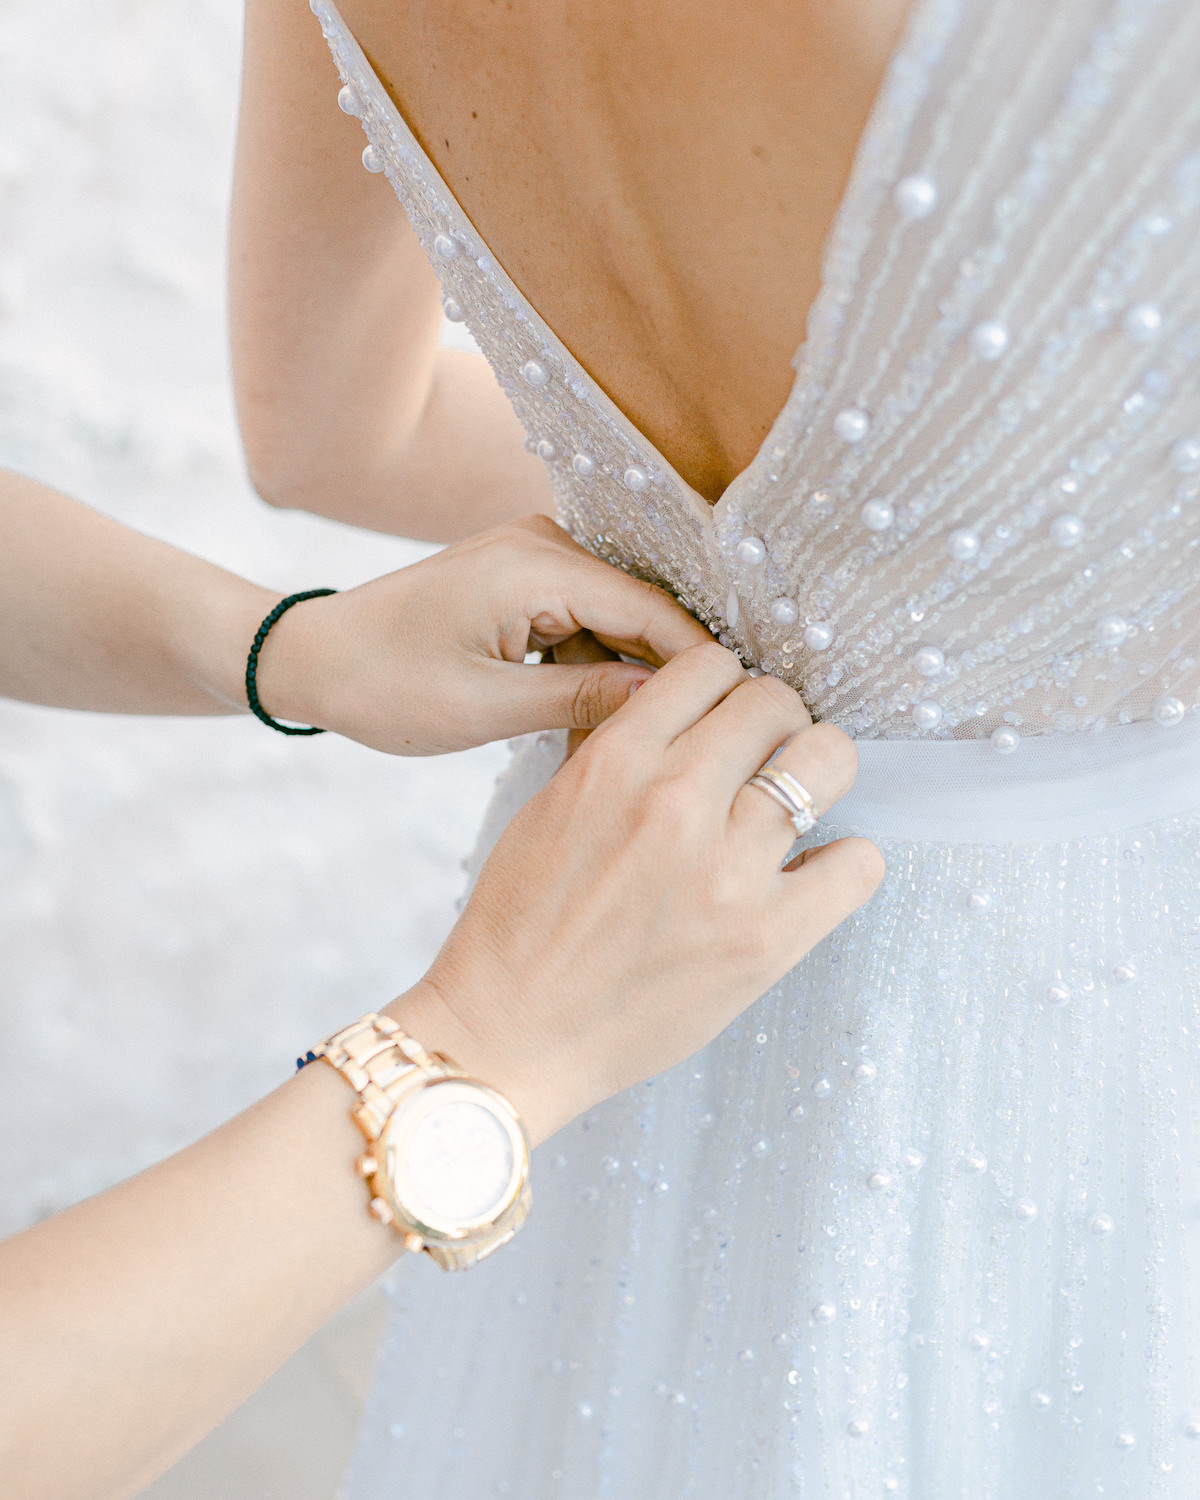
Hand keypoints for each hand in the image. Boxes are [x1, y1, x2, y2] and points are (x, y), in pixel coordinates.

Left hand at [255, 515, 713, 753]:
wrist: (311, 659)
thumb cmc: (383, 686)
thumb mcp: (486, 707)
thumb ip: (585, 700)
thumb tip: (670, 705)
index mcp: (537, 565)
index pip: (654, 611)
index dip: (704, 666)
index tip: (747, 714)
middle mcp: (544, 543)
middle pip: (643, 611)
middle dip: (669, 674)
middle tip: (702, 741)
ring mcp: (533, 555)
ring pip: (617, 620)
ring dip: (629, 674)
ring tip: (646, 740)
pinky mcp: (522, 577)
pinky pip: (584, 619)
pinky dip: (594, 666)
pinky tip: (597, 717)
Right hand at [391, 643, 884, 1142]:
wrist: (510, 1034)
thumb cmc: (520, 926)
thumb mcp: (550, 807)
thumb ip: (615, 749)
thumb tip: (677, 706)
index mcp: (615, 763)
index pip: (709, 666)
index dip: (724, 686)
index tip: (726, 715)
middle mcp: (675, 803)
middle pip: (776, 702)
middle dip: (775, 722)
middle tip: (765, 758)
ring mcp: (727, 871)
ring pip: (829, 761)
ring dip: (816, 775)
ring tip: (795, 806)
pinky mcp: (765, 940)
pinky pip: (858, 864)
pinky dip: (846, 861)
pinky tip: (814, 873)